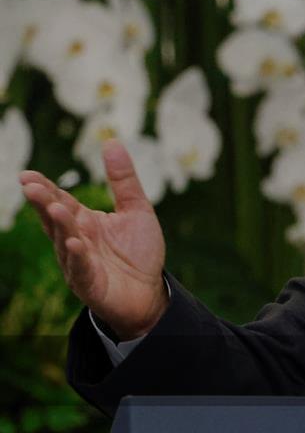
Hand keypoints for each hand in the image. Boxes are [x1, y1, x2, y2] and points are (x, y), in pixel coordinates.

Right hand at [21, 139, 167, 340]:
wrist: (149, 291)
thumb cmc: (139, 251)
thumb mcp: (136, 209)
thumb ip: (123, 179)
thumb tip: (110, 141)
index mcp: (84, 221)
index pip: (60, 201)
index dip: (45, 189)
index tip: (27, 175)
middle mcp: (76, 240)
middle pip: (56, 219)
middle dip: (43, 203)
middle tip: (31, 186)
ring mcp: (80, 262)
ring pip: (66, 242)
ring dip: (60, 225)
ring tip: (56, 207)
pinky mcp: (89, 283)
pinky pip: (81, 268)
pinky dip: (77, 256)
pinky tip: (75, 243)